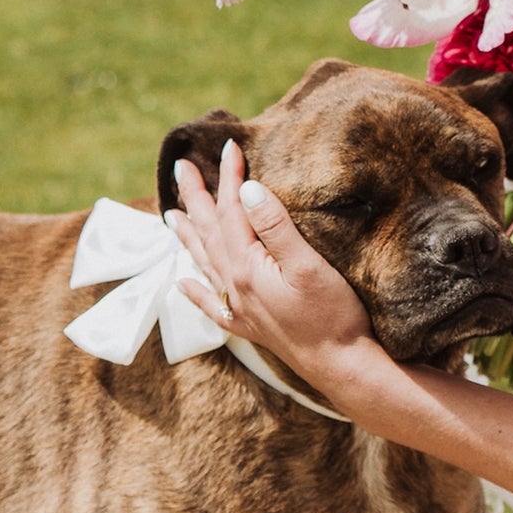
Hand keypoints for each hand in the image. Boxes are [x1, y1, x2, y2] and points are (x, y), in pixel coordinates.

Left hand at [167, 139, 373, 386]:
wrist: (342, 367)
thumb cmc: (332, 315)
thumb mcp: (308, 264)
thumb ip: (274, 226)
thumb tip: (245, 190)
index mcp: (246, 266)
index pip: (231, 211)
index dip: (229, 176)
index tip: (230, 146)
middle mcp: (234, 286)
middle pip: (209, 232)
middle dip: (196, 197)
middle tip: (181, 167)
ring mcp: (240, 307)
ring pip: (204, 263)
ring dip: (188, 236)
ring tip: (171, 215)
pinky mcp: (251, 326)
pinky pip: (212, 304)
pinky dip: (195, 292)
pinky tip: (183, 285)